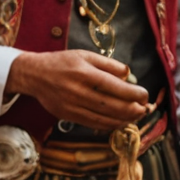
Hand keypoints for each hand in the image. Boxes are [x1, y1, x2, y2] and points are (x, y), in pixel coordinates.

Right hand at [6, 49, 148, 129]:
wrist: (34, 75)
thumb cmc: (62, 62)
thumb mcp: (85, 55)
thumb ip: (108, 64)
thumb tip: (129, 75)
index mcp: (84, 72)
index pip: (116, 87)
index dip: (135, 94)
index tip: (145, 95)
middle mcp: (78, 91)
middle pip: (113, 106)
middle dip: (134, 109)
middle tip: (145, 108)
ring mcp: (72, 106)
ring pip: (105, 118)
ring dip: (125, 119)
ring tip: (137, 116)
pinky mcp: (68, 116)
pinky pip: (94, 124)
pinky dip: (110, 124)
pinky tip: (120, 121)